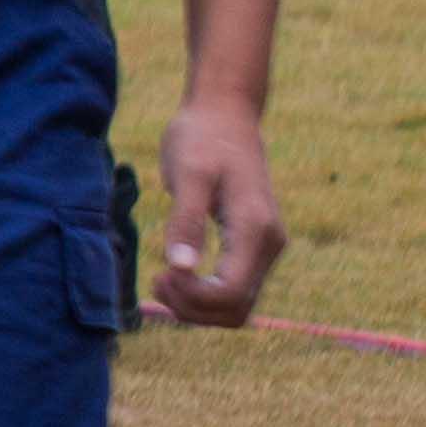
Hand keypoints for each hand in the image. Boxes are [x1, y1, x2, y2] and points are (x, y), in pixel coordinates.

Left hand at [148, 91, 283, 327]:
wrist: (225, 116)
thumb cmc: (202, 139)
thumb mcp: (189, 174)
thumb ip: (186, 220)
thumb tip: (179, 267)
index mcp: (256, 229)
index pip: (231, 294)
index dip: (192, 297)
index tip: (160, 274)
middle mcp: (269, 244)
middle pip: (236, 310)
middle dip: (193, 308)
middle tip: (156, 280)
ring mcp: (265, 248)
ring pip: (237, 307)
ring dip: (198, 307)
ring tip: (163, 280)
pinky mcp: (253, 247)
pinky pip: (234, 291)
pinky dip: (204, 296)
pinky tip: (176, 275)